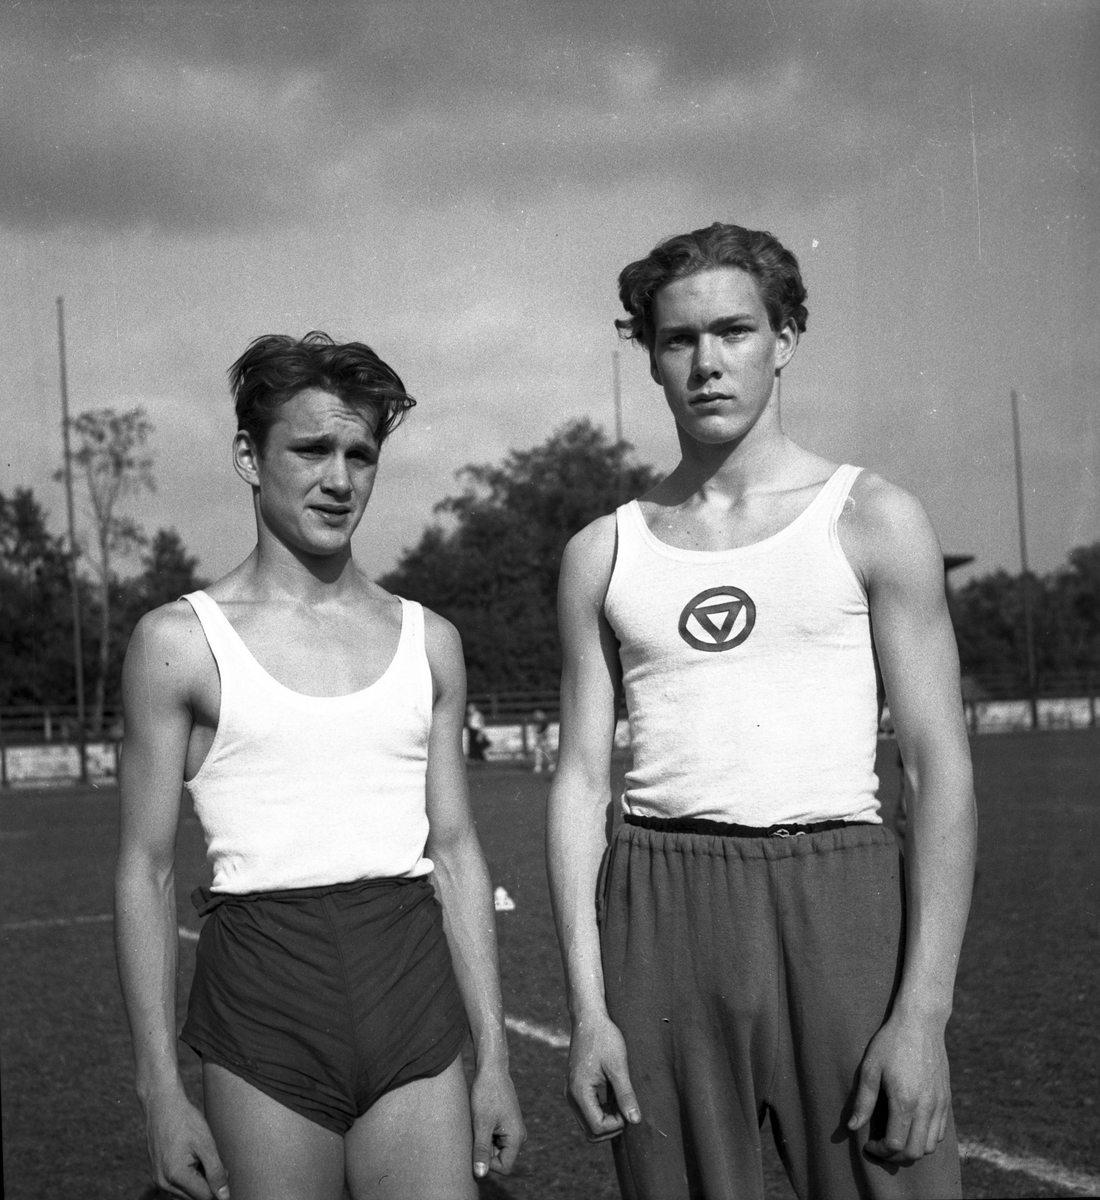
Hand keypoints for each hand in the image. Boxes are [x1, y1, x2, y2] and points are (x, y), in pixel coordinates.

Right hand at [143, 1085, 229, 1199]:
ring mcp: (158, 1179)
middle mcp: (163, 1182)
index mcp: (175, 1176)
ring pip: (186, 1193)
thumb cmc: (185, 1120)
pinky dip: (188, 1176)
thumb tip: (224, 1196)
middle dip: (208, 1182)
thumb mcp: (206, 1144)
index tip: (224, 1169)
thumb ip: (216, 1172)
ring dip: (198, 1180)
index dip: (219, 1185)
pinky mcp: (157, 1174)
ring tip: (200, 1156)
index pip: (205, 1196)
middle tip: (211, 1158)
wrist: (163, 1105)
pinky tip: (191, 1158)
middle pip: (195, 1196)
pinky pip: (177, 1185)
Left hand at [470, 1060, 525, 1177]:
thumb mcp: (481, 1124)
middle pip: (499, 1159)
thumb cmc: (486, 1095)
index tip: (477, 1143)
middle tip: (476, 1130)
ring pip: (495, 1148)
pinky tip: (481, 1118)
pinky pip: (495, 1139)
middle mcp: (518, 1136)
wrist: (492, 1070)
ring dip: (483, 1141)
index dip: (488, 1162)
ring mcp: (513, 1129)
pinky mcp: (506, 1124)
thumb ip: (482, 1150)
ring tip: (478, 1122)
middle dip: (485, 1150)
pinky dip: (485, 1133)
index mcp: (516, 1138)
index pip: (504, 1167)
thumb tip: (480, 1174)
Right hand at [565, 1013, 640, 1141]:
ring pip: (589, 1123)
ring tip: (622, 1100)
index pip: (597, 1127)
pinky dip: (603, 1110)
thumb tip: (635, 1121)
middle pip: (591, 1131)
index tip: (629, 1107)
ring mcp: (572, 1091)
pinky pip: (588, 1110)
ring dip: (608, 1119)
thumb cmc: (604, 1038)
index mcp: (579, 1091)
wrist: (589, 1017)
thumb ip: (625, 1095)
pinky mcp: (576, 1086)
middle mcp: (571, 1095)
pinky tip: (615, 1095)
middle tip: (627, 1108)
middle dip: (612, 1126)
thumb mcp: (618, 1066)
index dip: (617, 1124)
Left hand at [848, 1013, 950, 1162]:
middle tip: (880, 1147)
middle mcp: (926, 1108)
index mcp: (905, 1102)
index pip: (896, 1145)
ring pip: (930, 1146)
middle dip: (895, 1157)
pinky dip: (926, 1139)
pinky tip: (911, 1127)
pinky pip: (940, 1132)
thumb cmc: (891, 1043)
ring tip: (895, 1138)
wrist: (920, 1023)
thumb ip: (863, 1101)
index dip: (880, 1151)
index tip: (868, 1144)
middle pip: (915, 1152)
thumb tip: (852, 1127)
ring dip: (912, 1149)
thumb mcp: (870, 1067)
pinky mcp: (946, 1099)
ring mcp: (940, 1104)